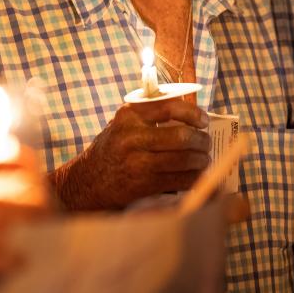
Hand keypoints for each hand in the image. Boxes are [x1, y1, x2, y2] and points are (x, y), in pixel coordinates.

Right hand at [51, 99, 209, 209]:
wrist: (87, 181)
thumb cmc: (113, 149)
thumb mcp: (124, 124)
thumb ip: (150, 115)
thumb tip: (191, 115)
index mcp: (130, 115)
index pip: (170, 107)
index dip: (193, 114)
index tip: (203, 120)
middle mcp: (132, 137)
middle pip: (181, 137)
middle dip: (201, 141)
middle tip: (206, 144)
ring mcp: (137, 162)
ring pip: (183, 160)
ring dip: (200, 161)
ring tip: (203, 160)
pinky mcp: (142, 185)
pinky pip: (179, 180)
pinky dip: (193, 179)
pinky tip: (196, 176)